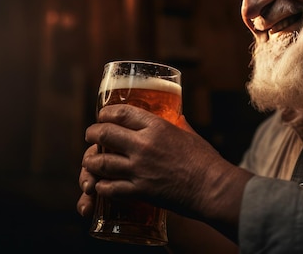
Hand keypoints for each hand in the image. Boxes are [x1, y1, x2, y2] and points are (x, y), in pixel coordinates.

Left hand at [81, 104, 252, 235]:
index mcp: (157, 127)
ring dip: (91, 161)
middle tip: (90, 136)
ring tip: (90, 161)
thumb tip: (174, 115)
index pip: (121, 113)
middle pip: (105, 133)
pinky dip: (101, 186)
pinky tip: (100, 185)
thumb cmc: (206, 161)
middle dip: (92, 134)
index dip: (106, 113)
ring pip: (102, 162)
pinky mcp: (140, 190)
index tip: (102, 116)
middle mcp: (144, 145)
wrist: (212, 188)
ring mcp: (139, 169)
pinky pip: (110, 188)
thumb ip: (177, 124)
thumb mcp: (190, 134)